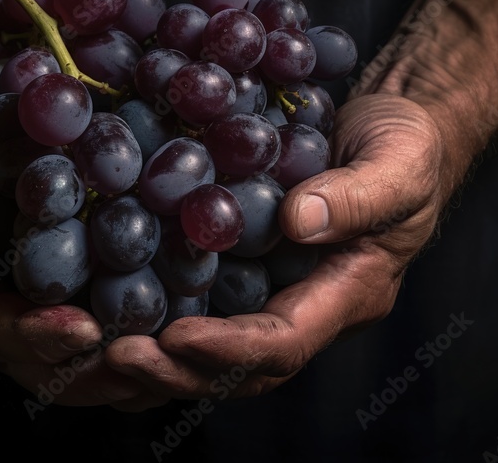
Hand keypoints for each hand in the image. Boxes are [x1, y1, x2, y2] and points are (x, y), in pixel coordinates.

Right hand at [0, 94, 165, 408]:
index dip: (32, 335)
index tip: (85, 330)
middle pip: (31, 365)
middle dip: (87, 372)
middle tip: (146, 366)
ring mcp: (3, 310)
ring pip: (60, 361)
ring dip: (113, 369)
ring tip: (169, 363)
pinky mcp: (33, 295)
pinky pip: (76, 327)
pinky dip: (120, 336)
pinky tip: (169, 328)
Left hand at [104, 93, 450, 401]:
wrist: (385, 128)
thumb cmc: (406, 146)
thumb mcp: (401, 161)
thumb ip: (359, 196)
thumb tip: (297, 220)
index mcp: (345, 294)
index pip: (284, 344)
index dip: (230, 350)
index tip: (177, 339)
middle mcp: (299, 305)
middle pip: (235, 366)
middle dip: (174, 369)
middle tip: (113, 356)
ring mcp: (265, 289)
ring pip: (206, 346)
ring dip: (151, 354)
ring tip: (91, 344)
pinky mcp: (236, 263)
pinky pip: (190, 297)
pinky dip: (146, 308)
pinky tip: (97, 297)